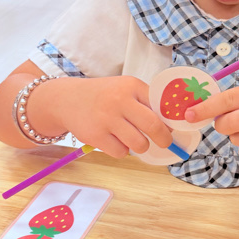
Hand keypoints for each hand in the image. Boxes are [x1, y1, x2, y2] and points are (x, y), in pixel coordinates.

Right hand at [31, 75, 172, 158]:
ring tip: (133, 140)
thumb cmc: (104, 96)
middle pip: (154, 126)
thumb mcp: (124, 89)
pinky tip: (115, 140)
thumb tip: (170, 126)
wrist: (67, 99)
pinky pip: (121, 153)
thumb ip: (145, 102)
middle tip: (164, 143)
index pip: (161, 106)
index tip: (171, 128)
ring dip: (141, 146)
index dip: (170, 121)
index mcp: (132, 86)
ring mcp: (107, 119)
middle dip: (164, 139)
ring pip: (139, 144)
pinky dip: (122, 150)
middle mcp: (120, 100)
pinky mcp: (96, 136)